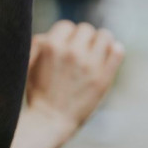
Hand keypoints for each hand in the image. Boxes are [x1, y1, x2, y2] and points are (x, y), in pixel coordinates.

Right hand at [26, 20, 124, 145]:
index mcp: (51, 46)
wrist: (50, 120)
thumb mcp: (29, 63)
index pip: (66, 26)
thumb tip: (52, 33)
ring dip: (100, 42)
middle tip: (80, 52)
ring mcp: (90, 64)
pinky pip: (117, 51)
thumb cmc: (38, 92)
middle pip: (86, 29)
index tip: (66, 47)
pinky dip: (114, 50)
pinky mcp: (104, 77)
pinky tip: (108, 56)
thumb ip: (39, 43)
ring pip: (104, 35)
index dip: (66, 36)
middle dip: (83, 39)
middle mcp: (72, 51)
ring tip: (96, 53)